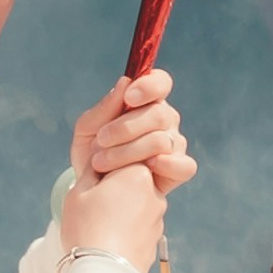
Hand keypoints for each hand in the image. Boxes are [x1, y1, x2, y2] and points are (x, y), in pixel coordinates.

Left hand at [68, 69, 190, 197]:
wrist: (92, 189)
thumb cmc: (92, 152)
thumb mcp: (87, 129)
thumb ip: (105, 108)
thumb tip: (125, 83)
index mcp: (145, 102)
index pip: (160, 82)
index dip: (149, 86)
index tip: (128, 98)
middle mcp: (165, 120)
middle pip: (159, 114)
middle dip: (126, 128)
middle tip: (101, 140)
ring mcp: (174, 144)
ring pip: (163, 140)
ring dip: (128, 151)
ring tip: (101, 163)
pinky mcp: (178, 170)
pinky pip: (185, 166)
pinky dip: (167, 165)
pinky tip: (147, 168)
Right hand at [68, 156, 168, 271]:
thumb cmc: (87, 229)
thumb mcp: (78, 193)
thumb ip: (91, 171)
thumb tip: (98, 160)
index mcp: (137, 174)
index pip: (124, 158)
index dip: (104, 169)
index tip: (92, 185)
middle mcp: (154, 194)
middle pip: (132, 182)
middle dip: (114, 190)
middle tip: (93, 207)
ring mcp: (157, 219)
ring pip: (136, 205)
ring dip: (121, 211)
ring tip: (99, 228)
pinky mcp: (155, 240)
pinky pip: (138, 227)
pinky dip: (126, 230)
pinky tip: (109, 241)